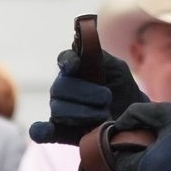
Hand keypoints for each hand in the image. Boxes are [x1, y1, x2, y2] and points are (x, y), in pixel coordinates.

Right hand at [29, 49, 147, 144]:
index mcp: (76, 67)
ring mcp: (59, 108)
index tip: (75, 65)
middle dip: (86, 93)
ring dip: (83, 113)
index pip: (65, 59)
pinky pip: (44, 131)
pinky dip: (41, 131)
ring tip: (103, 114)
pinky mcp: (60, 129)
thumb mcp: (117, 68)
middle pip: (60, 87)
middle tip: (106, 98)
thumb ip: (100, 57)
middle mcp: (63, 86)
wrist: (129, 113)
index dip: (68, 61)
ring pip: (58, 109)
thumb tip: (86, 38)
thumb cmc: (121, 87)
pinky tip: (42, 131)